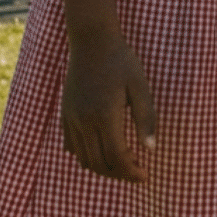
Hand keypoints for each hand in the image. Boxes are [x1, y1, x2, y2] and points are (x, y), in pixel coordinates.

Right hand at [60, 31, 156, 181]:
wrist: (92, 40)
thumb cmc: (121, 60)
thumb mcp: (140, 86)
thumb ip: (147, 117)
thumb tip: (151, 149)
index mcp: (105, 115)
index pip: (117, 157)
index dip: (132, 172)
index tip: (145, 175)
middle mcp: (85, 121)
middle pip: (100, 164)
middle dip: (119, 175)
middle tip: (135, 173)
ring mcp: (72, 118)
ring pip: (85, 159)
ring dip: (103, 168)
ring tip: (122, 165)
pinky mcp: (65, 114)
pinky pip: (72, 146)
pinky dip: (87, 157)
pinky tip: (101, 152)